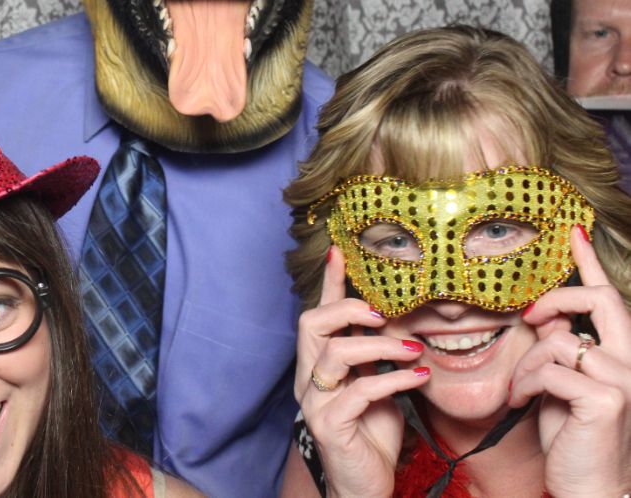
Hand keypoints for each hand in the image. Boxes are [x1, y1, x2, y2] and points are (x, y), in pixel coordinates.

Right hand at [294, 247, 428, 497]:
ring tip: (413, 351)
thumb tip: (399, 317)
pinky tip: (418, 380)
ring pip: (334, 355)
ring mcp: (315, 402)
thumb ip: (376, 354)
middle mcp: (309, 377)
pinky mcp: (329, 426)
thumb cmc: (372, 432)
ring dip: (379, 347)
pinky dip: (392, 381)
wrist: (366, 485)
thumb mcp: (377, 383)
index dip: (329, 283)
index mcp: (318, 363)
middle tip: (385, 315)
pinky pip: (359, 392)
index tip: (340, 252)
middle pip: (311, 324)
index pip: (319, 313)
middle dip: (349, 311)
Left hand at [510, 225, 630, 497]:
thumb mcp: (559, 383)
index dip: (589, 261)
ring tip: (519, 391)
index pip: (607, 297)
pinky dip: (526, 383)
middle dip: (557, 297)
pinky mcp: (607, 399)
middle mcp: (630, 361)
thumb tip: (545, 315)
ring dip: (525, 365)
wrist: (588, 487)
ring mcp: (623, 379)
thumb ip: (559, 348)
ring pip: (558, 341)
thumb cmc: (572, 437)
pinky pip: (551, 369)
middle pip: (600, 300)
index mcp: (620, 354)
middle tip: (529, 316)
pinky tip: (521, 402)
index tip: (573, 230)